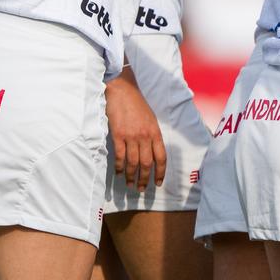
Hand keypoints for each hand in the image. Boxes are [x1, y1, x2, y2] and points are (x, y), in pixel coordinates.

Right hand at [106, 72, 165, 190]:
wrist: (122, 91)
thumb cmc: (137, 104)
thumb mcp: (151, 119)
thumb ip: (152, 136)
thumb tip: (152, 153)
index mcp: (155, 133)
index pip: (161, 157)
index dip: (160, 172)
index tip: (158, 183)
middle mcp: (145, 136)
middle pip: (147, 163)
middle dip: (145, 179)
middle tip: (142, 189)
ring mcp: (131, 136)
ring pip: (133, 162)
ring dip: (132, 176)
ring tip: (130, 184)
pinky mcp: (118, 135)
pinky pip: (119, 156)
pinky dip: (119, 167)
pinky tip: (119, 173)